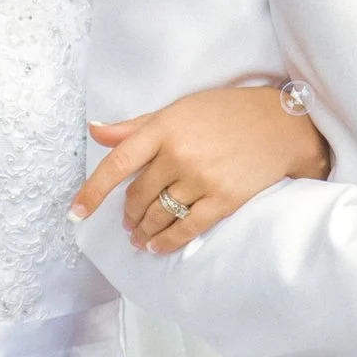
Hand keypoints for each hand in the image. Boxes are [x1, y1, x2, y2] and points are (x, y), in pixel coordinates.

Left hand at [72, 85, 330, 255]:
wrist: (280, 125)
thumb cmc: (226, 112)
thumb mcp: (179, 109)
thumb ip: (136, 126)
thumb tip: (95, 130)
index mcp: (163, 128)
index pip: (117, 163)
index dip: (92, 191)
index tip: (76, 213)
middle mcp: (179, 154)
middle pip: (138, 196)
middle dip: (128, 214)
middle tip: (127, 223)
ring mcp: (201, 178)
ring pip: (159, 215)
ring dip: (144, 231)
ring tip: (139, 237)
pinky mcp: (223, 199)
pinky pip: (186, 228)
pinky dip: (167, 241)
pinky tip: (157, 246)